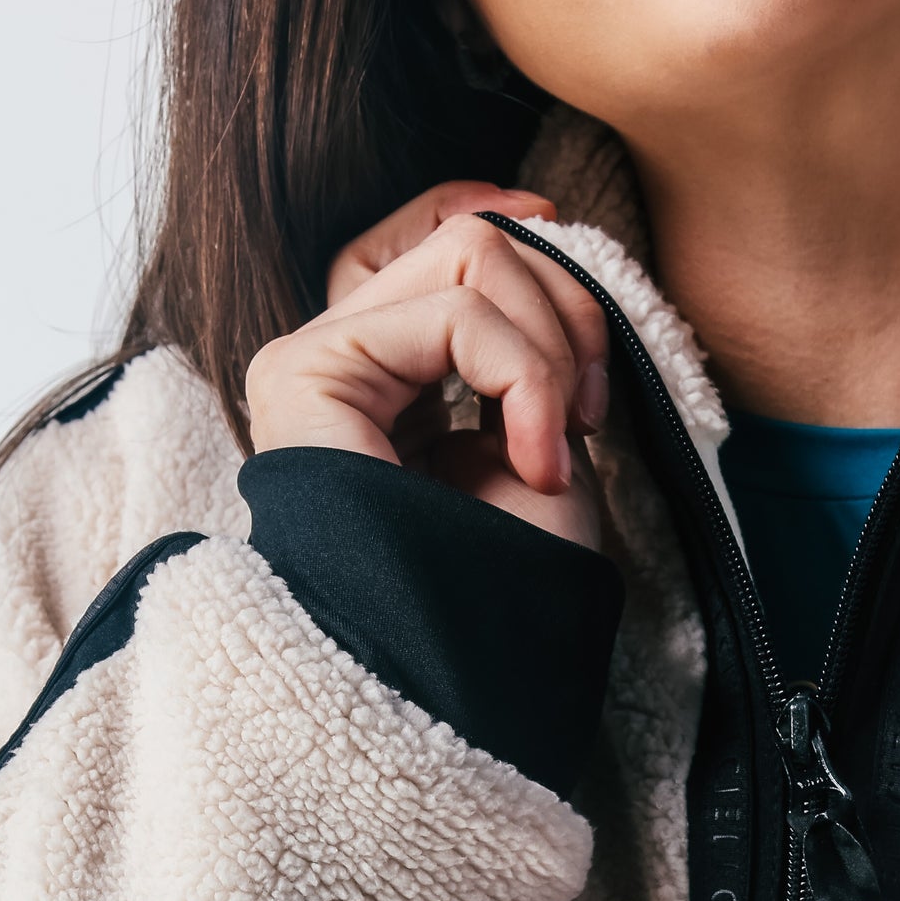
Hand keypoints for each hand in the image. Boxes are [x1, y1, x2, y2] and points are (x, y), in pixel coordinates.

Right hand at [244, 182, 607, 549]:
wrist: (468, 677)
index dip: (533, 245)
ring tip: (556, 448)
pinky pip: (454, 311)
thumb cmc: (507, 583)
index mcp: (393, 374)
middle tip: (586, 417)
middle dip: (565, 313)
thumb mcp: (538, 432)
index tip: (592, 317)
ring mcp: (316, 360)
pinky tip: (534, 461)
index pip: (454, 239)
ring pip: (471, 254)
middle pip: (473, 236)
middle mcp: (343, 359)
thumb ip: (525, 335)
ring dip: (550, 349)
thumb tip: (528, 223)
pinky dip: (524, 375)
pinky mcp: (307, 372)